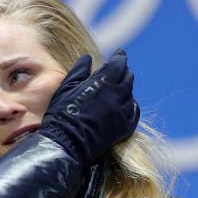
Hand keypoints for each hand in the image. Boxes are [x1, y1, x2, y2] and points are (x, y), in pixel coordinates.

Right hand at [38, 49, 139, 166]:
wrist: (67, 143)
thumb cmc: (62, 113)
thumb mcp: (66, 87)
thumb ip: (79, 71)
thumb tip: (87, 58)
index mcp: (103, 82)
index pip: (118, 64)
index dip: (120, 57)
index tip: (119, 54)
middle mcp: (117, 95)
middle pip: (128, 78)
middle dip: (124, 71)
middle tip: (120, 69)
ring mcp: (122, 112)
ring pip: (131, 94)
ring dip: (127, 88)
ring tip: (120, 86)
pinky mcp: (124, 127)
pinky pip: (134, 112)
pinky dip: (131, 105)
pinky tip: (126, 104)